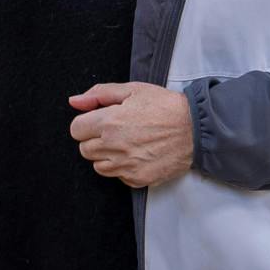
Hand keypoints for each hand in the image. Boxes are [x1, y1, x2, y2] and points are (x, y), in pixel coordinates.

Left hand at [67, 82, 193, 187]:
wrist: (195, 129)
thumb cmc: (165, 107)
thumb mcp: (133, 90)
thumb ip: (99, 94)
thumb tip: (75, 101)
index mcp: (109, 121)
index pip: (76, 130)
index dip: (87, 123)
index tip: (100, 121)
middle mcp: (114, 146)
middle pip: (85, 149)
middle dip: (95, 139)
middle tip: (116, 131)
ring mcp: (125, 165)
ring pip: (98, 166)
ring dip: (107, 156)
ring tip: (127, 143)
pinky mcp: (137, 179)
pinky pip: (117, 177)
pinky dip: (123, 168)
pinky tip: (137, 154)